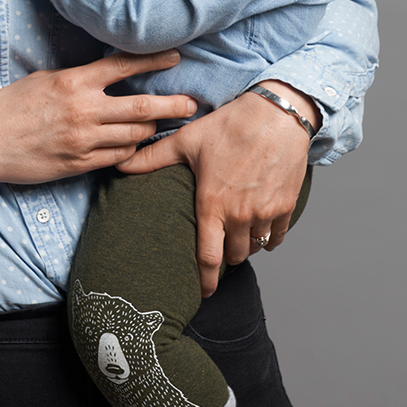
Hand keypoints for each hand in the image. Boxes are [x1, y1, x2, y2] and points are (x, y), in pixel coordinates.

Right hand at [0, 51, 196, 188]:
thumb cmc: (11, 106)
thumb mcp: (44, 79)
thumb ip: (78, 78)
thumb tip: (106, 75)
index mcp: (74, 82)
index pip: (124, 66)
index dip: (154, 61)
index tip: (176, 58)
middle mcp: (83, 110)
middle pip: (142, 106)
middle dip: (173, 104)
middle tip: (191, 104)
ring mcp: (83, 140)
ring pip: (135, 134)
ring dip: (149, 128)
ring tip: (156, 124)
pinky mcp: (79, 164)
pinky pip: (119, 157)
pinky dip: (130, 149)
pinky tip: (132, 144)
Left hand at [117, 82, 314, 294]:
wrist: (278, 114)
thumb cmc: (230, 125)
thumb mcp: (187, 141)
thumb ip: (153, 158)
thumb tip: (121, 165)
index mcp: (212, 204)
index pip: (207, 257)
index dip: (204, 281)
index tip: (201, 292)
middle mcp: (240, 214)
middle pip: (232, 256)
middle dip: (224, 257)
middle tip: (218, 249)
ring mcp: (265, 212)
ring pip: (255, 247)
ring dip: (245, 246)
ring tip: (237, 236)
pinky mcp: (286, 205)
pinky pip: (276, 236)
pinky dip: (268, 238)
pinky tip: (261, 230)